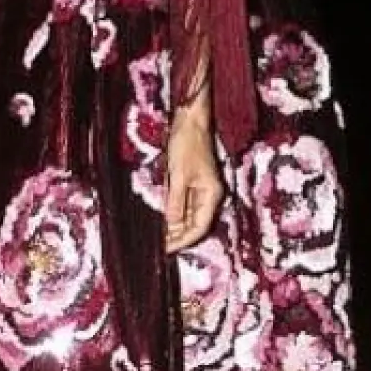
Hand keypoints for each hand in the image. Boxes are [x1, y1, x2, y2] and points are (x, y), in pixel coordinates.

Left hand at [164, 114, 222, 252]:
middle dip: (178, 236)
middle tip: (160, 247)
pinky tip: (162, 221)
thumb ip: (176, 201)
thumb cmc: (187, 144)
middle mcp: (209, 195)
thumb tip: (171, 225)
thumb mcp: (179, 175)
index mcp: (212, 194)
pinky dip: (174, 214)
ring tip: (159, 238)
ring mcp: (201, 189)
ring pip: (189, 216)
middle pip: (195, 224)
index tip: (168, 249)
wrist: (190, 121)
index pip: (200, 227)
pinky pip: (184, 205)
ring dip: (175, 227)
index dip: (184, 240)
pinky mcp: (192, 183)